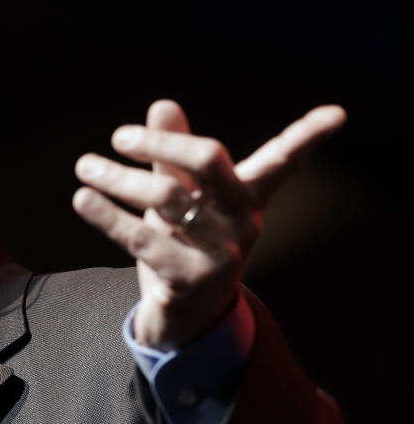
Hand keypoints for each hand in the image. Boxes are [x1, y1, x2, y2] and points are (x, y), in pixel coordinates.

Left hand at [72, 100, 346, 349]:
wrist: (183, 319)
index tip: (339, 115)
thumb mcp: (183, 199)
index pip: (283, 160)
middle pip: (207, 161)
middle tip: (118, 137)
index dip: (309, 136)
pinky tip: (83, 199)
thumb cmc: (186, 246)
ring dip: (119, 180)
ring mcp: (218, 252)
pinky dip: (107, 215)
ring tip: (85, 167)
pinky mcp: (188, 279)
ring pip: (165, 199)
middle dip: (161, 144)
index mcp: (247, 195)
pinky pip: (142, 239)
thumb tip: (163, 104)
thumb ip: (173, 155)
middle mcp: (241, 221)